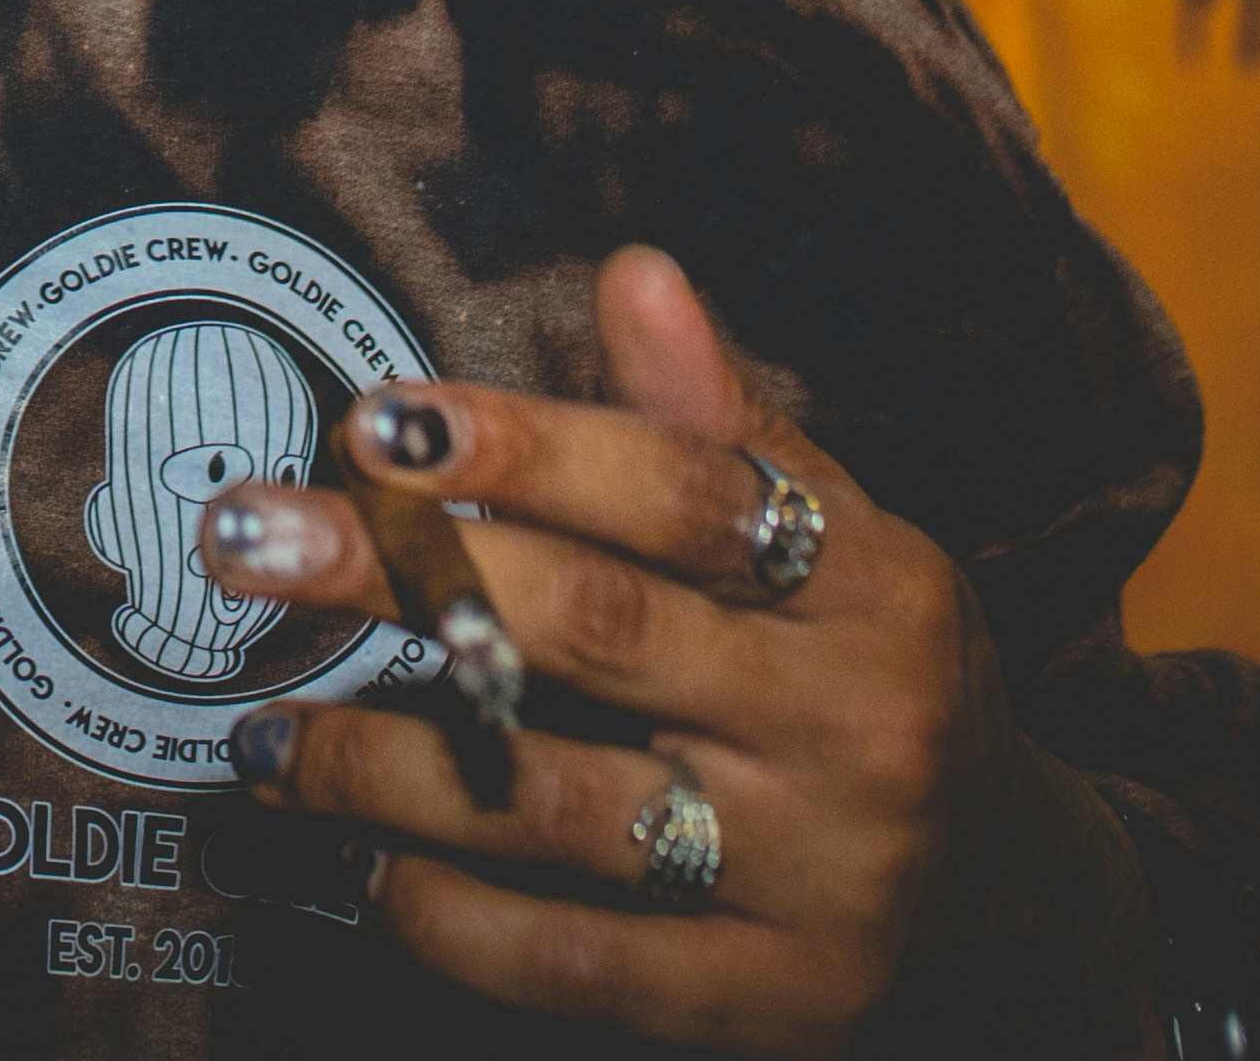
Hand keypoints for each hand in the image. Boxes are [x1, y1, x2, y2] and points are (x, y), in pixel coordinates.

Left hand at [198, 245, 1156, 1053]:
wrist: (1012, 898)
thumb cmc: (872, 674)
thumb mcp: (837, 541)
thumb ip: (716, 424)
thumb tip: (633, 272)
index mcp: (874, 585)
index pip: (683, 492)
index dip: (526, 446)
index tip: (376, 418)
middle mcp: (855, 726)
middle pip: (599, 631)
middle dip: (404, 575)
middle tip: (247, 538)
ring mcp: (817, 878)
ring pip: (562, 806)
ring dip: (385, 765)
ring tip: (261, 731)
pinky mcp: (768, 1004)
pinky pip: (575, 959)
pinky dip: (451, 912)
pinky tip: (363, 866)